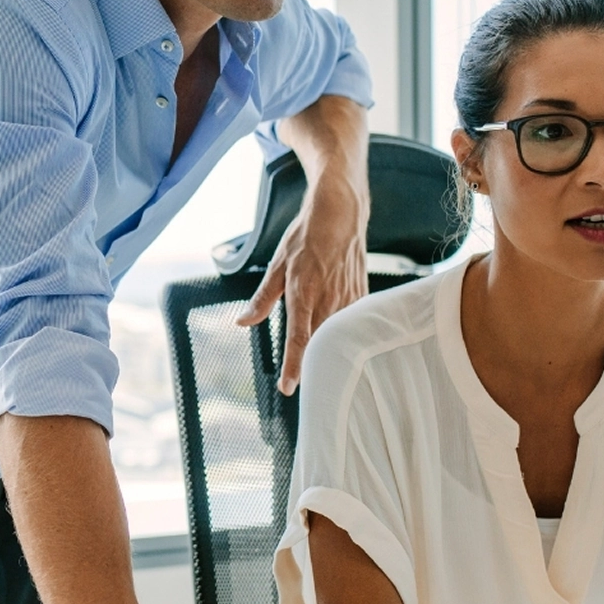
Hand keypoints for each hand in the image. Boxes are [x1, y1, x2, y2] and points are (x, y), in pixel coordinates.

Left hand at [235, 169, 367, 393]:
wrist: (341, 214)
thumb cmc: (306, 237)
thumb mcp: (277, 264)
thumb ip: (262, 298)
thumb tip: (243, 322)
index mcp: (303, 292)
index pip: (298, 338)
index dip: (293, 366)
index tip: (289, 389)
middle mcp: (328, 299)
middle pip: (320, 343)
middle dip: (310, 366)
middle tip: (300, 384)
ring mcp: (348, 299)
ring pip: (338, 336)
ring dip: (327, 352)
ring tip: (320, 370)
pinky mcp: (361, 296)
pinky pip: (352, 323)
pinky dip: (343, 335)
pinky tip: (338, 341)